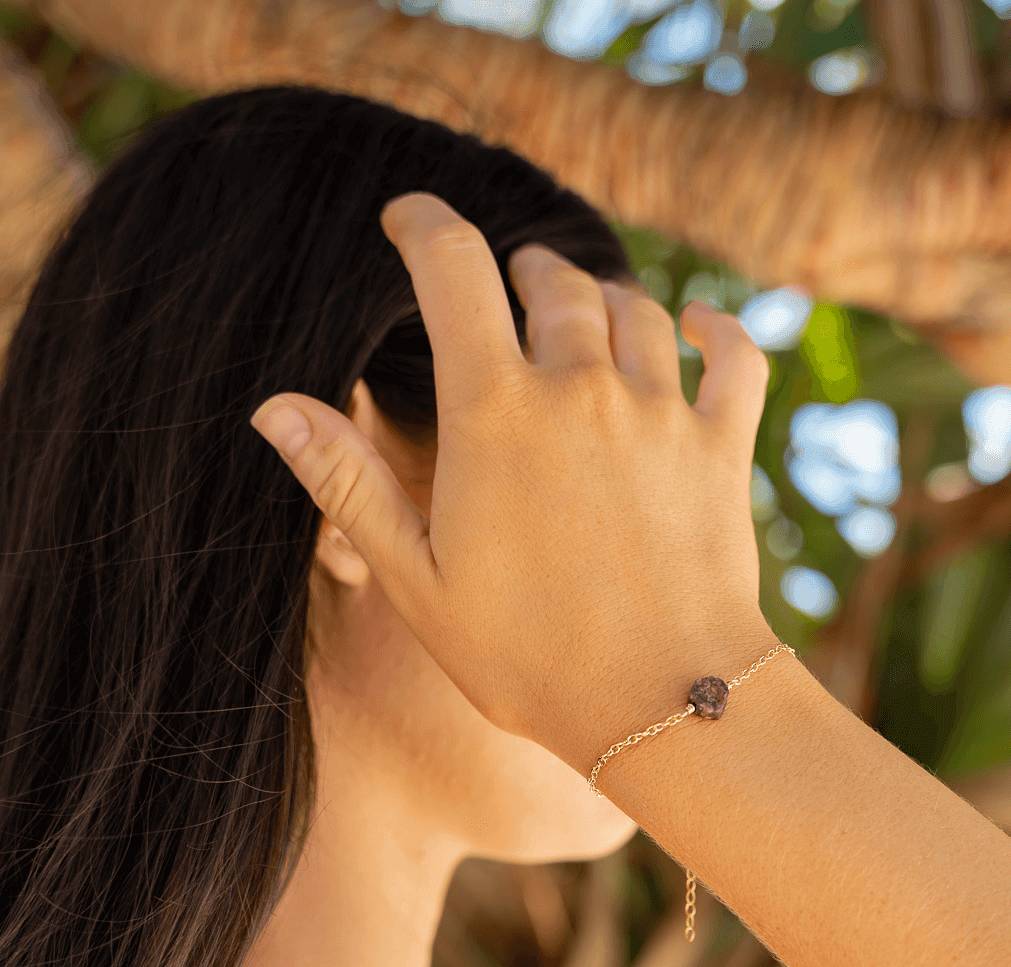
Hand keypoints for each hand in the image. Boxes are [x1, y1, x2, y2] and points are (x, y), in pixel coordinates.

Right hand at [250, 192, 776, 771]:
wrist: (663, 702)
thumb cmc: (527, 656)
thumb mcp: (416, 579)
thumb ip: (349, 483)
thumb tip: (276, 407)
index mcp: (493, 414)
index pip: (452, 270)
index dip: (423, 225)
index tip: (406, 219)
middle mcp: (580, 391)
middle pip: (553, 283)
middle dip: (525, 269)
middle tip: (515, 278)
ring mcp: (660, 414)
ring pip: (636, 310)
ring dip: (604, 297)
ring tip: (587, 308)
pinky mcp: (722, 447)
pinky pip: (734, 354)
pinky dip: (717, 327)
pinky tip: (699, 323)